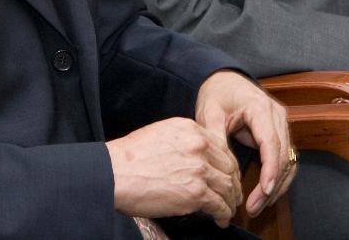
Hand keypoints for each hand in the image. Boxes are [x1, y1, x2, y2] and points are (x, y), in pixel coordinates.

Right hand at [106, 117, 241, 225]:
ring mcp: (199, 169)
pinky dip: (224, 214)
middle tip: (233, 194)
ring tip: (229, 209)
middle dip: (233, 183)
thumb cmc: (129, 156)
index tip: (228, 175)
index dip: (227, 165)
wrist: (114, 173)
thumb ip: (184, 141)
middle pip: (228, 166)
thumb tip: (194, 155)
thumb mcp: (162, 133)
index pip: (221, 147)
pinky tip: (222, 219)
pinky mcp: (195, 192)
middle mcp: (199, 146)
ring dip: (231, 200)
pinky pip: (219, 204)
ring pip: (228, 186)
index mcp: (191, 129)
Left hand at [195, 71, 294, 217]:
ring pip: (288, 160)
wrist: (224, 79)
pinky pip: (285, 158)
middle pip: (283, 155)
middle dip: (271, 185)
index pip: (272, 143)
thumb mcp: (209, 113)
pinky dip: (279, 177)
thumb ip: (216, 138)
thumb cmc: (216, 94)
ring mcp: (281, 123)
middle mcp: (277, 115)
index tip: (264, 191)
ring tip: (258, 206)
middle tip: (254, 208)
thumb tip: (223, 168)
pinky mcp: (279, 131)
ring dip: (277, 185)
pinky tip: (267, 195)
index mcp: (261, 108)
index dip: (270, 169)